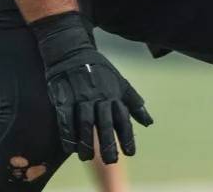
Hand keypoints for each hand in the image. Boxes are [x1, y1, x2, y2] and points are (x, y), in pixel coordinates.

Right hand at [31, 12, 152, 162]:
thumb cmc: (98, 69)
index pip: (122, 118)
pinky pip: (65, 118)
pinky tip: (70, 147)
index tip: (131, 152)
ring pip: (85, 122)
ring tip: (87, 158)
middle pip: (104, 123)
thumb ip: (133, 103)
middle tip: (111, 160)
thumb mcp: (120, 82)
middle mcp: (98, 96)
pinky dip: (68, 133)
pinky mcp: (63, 98)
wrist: (71, 51)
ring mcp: (80, 97)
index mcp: (113, 94)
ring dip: (86, 141)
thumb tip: (149, 122)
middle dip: (108, 143)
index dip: (127, 136)